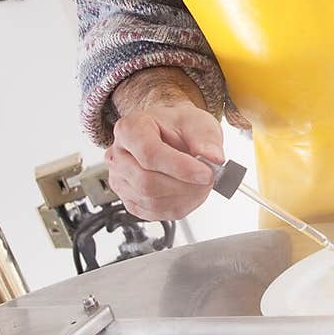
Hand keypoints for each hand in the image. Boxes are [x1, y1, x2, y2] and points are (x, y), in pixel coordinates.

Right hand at [105, 100, 224, 220]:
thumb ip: (205, 138)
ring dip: (184, 198)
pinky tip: (188, 193)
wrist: (169, 135)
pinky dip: (177, 207)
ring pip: (151, 201)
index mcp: (130, 129)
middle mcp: (119, 155)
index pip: (150, 154)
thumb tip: (214, 158)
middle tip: (209, 179)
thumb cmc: (177, 126)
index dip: (181, 168)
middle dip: (185, 185)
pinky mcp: (129, 199)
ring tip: (200, 184)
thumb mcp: (196, 121)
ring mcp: (120, 180)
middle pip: (147, 182)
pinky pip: (153, 213)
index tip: (206, 173)